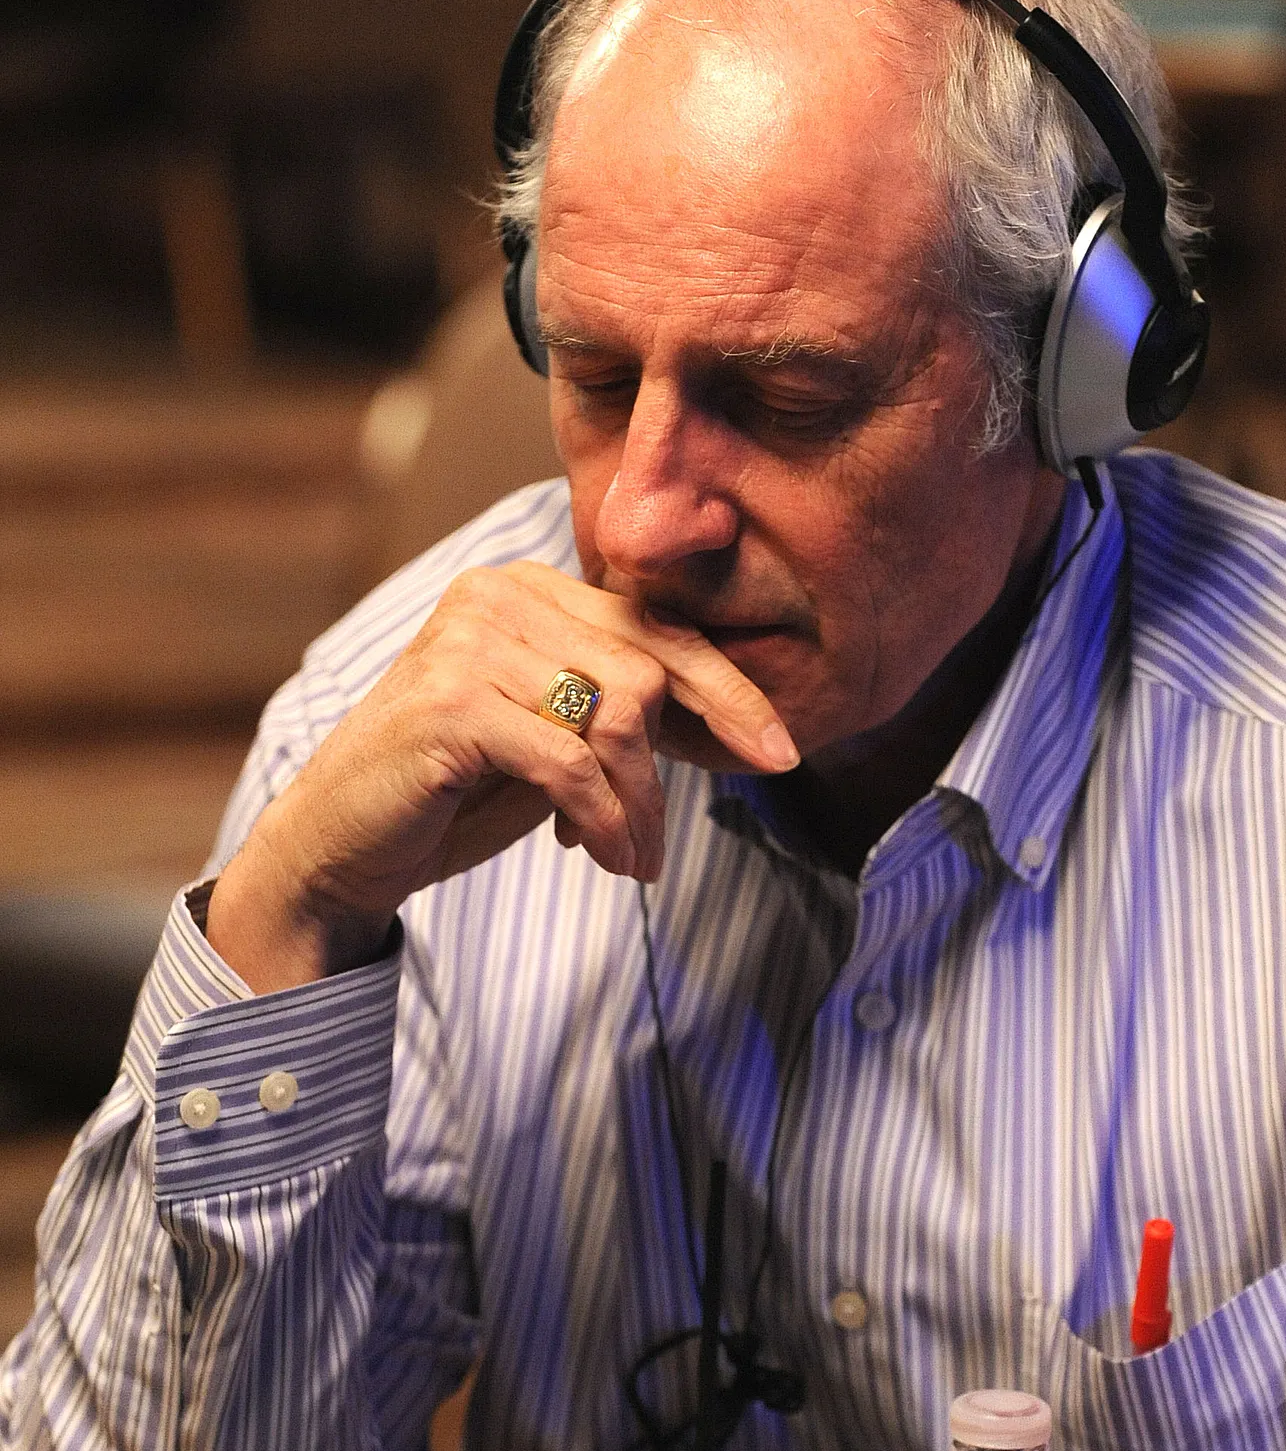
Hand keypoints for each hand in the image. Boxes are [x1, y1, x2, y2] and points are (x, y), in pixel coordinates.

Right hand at [206, 560, 797, 991]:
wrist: (340, 843)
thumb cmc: (453, 793)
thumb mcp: (552, 740)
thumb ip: (620, 714)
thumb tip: (732, 724)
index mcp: (529, 590)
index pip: (656, 630)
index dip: (729, 692)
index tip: (780, 754)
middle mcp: (498, 595)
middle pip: (647, 671)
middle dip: (671, 772)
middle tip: (660, 846)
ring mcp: (470, 642)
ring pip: (618, 718)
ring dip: (640, 806)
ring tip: (631, 857)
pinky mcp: (451, 704)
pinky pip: (572, 763)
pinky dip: (607, 821)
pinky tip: (609, 860)